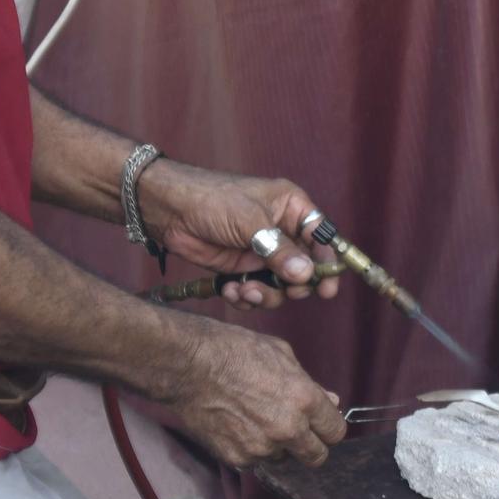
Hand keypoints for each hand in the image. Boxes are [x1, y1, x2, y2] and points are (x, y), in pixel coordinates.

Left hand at [141, 161, 341, 309]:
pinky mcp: (242, 269)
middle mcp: (281, 231)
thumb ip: (280, 251)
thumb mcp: (251, 223)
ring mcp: (261, 252)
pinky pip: (257, 292)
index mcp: (291, 208)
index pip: (321, 237)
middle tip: (286, 291)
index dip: (328, 262)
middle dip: (295, 285)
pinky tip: (231, 291)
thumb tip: (306, 275)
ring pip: (281, 286)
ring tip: (248, 291)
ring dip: (267, 294)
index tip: (328, 288)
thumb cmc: (214, 200)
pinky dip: (246, 297)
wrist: (169, 210)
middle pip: (305, 267)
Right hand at [167, 319, 346, 466]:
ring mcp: (261, 447)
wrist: (187, 364)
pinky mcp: (236, 458)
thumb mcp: (281, 354)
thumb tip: (331, 400)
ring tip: (257, 419)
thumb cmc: (234, 350)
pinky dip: (251, 449)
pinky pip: (254, 461)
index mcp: (304, 400)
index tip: (322, 424)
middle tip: (299, 433)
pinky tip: (238, 425)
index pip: (335, 431)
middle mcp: (287, 428)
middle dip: (312, 446)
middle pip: (316, 457)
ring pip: (282, 459)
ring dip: (278, 446)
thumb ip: (309, 383)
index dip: (329, 426)